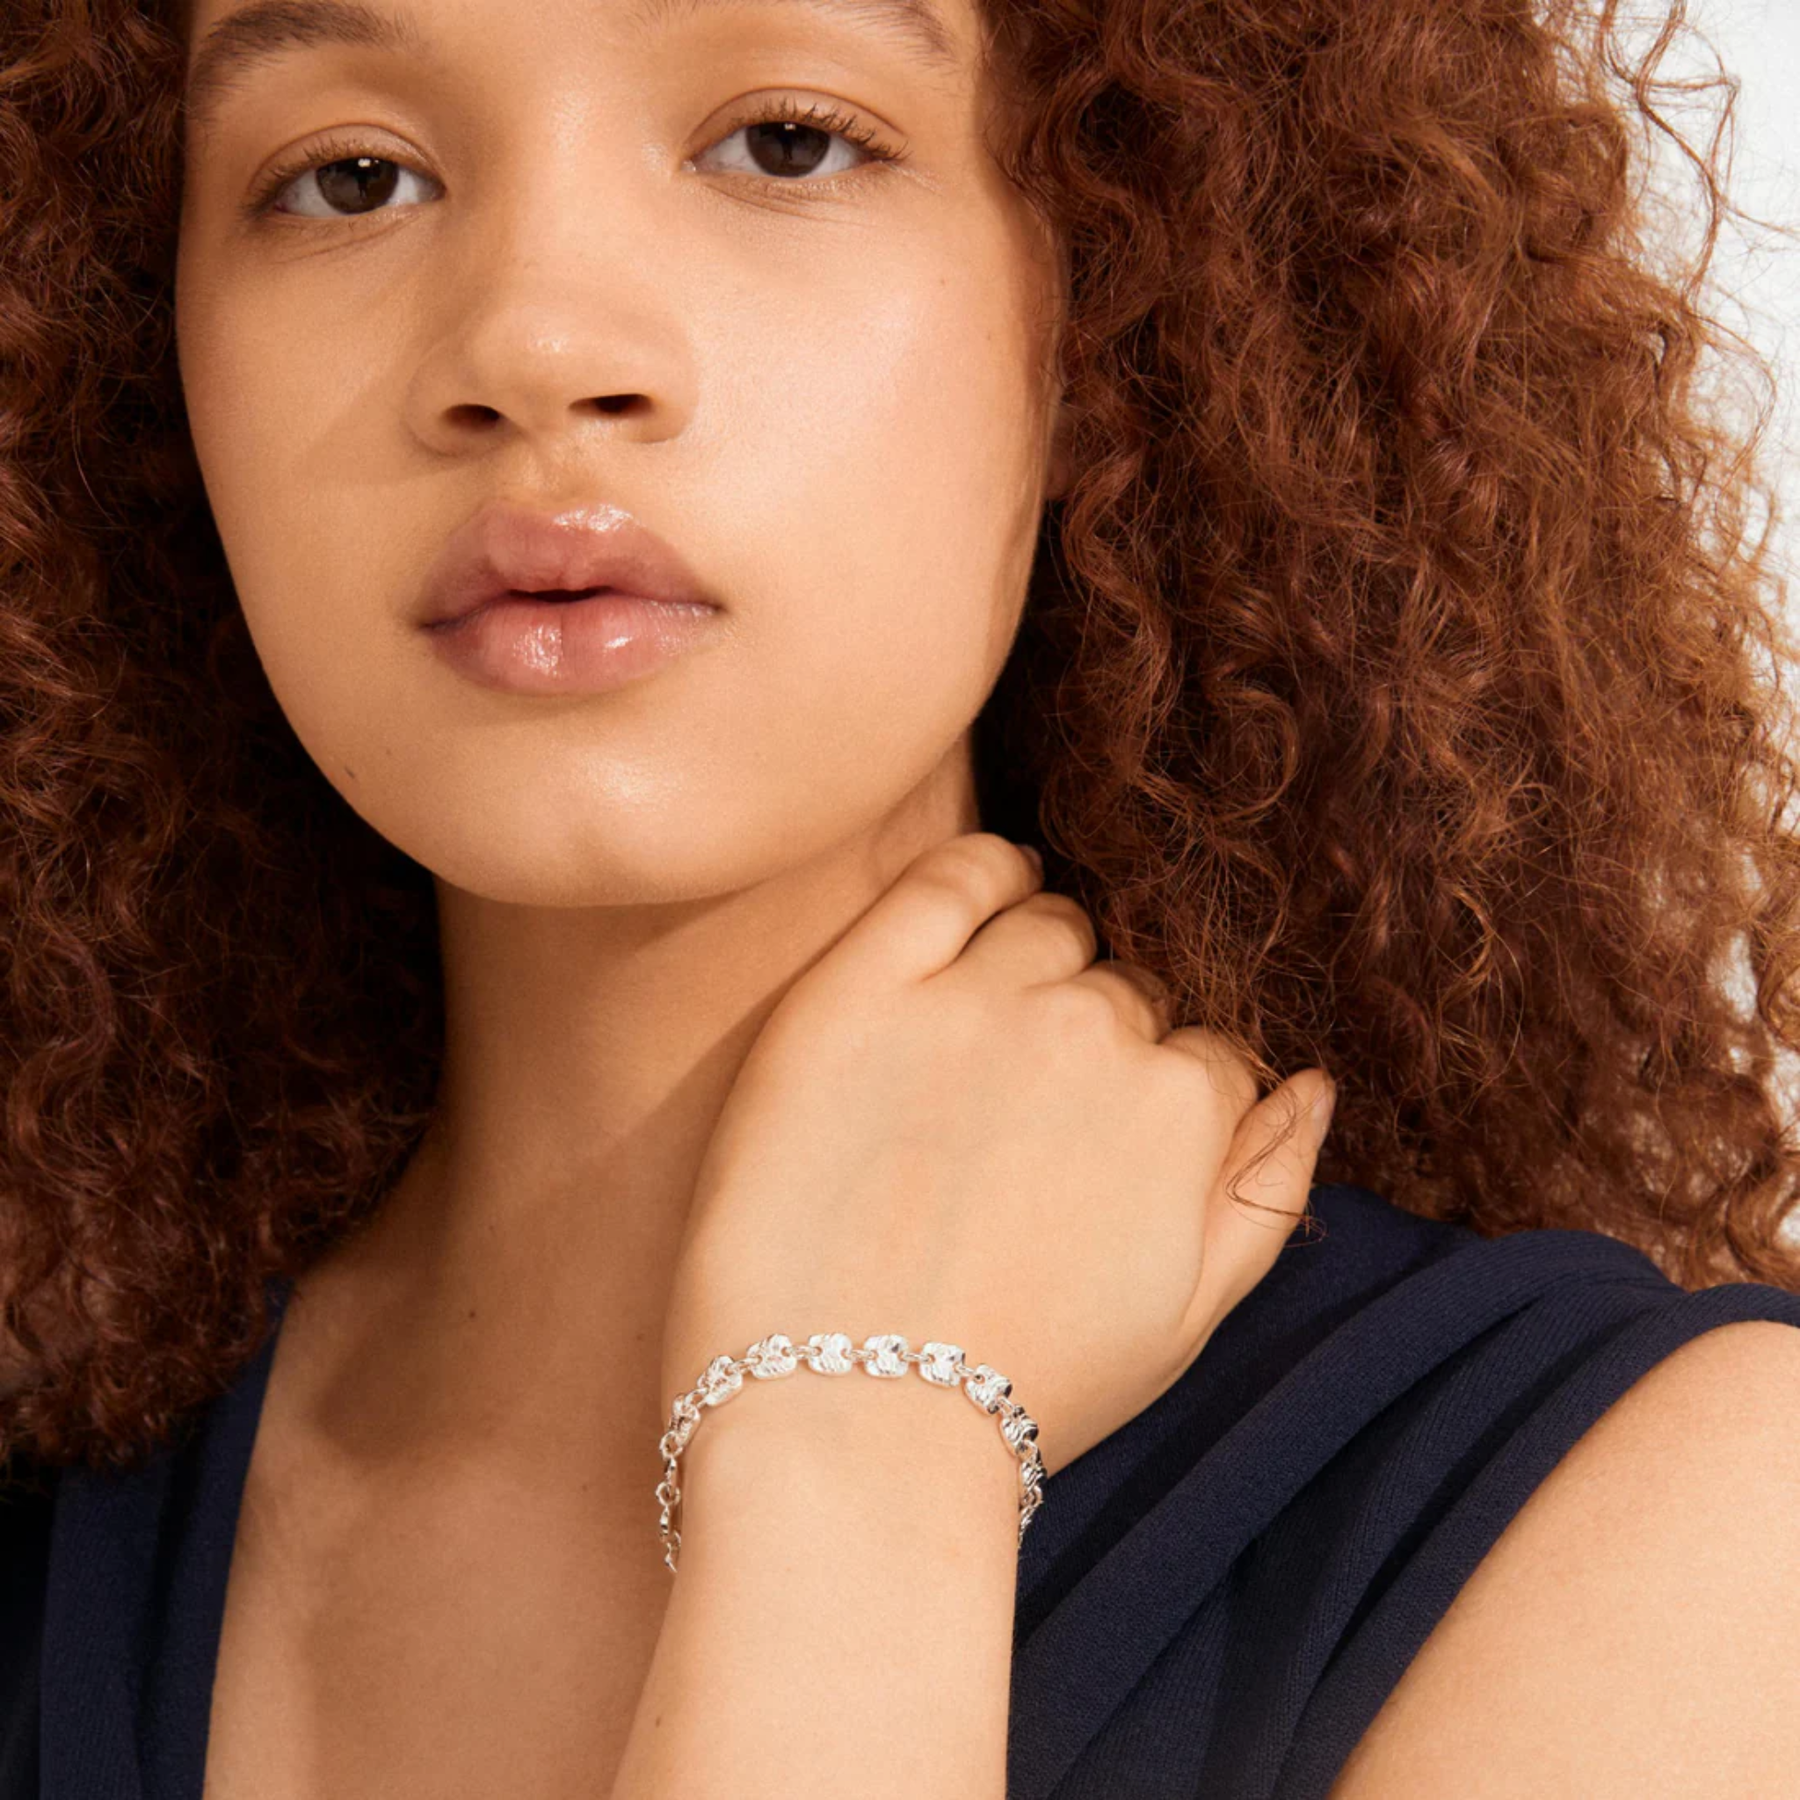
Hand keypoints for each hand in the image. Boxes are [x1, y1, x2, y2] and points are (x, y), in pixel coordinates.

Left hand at [660, 831, 1336, 1479]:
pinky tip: (981, 902)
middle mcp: (1093, 1033)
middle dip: (1097, 1041)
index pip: (1202, 1054)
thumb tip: (1317, 1085)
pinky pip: (950, 876)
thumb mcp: (1187, 1317)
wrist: (843, 1420)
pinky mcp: (858, 989)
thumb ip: (1269, 1187)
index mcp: (1181, 1108)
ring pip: (1047, 927)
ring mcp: (972, 1002)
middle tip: (1025, 1119)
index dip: (1156, 1101)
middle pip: (1124, 990)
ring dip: (1039, 963)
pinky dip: (981, 875)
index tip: (1096, 1152)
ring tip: (987, 1039)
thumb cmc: (1022, 1386)